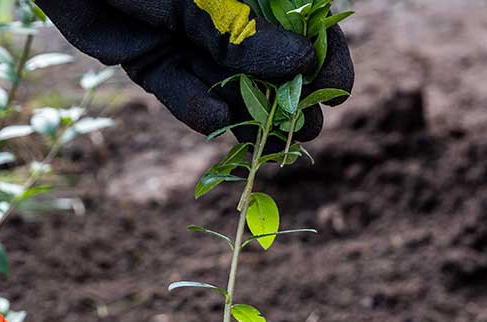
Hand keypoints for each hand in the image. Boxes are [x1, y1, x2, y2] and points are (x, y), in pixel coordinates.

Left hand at [39, 0, 353, 140]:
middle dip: (287, 100)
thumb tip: (300, 64)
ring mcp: (188, 39)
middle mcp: (223, 14)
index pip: (304, 23)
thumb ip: (240, 33)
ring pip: (227, 85)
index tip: (334, 92)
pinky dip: (198, 109)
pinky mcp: (152, 62)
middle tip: (301, 132)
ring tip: (267, 142)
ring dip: (248, 115)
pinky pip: (182, 93)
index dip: (324, 59)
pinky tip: (217, 119)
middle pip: (269, 64)